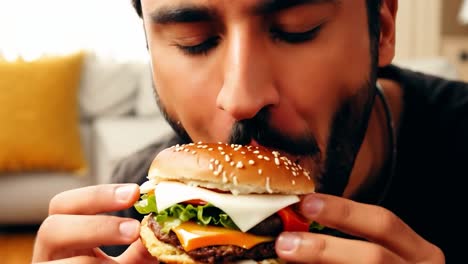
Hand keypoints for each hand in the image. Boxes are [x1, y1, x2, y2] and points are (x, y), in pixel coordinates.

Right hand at [32, 184, 156, 263]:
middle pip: (51, 228)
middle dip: (95, 225)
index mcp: (64, 235)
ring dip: (90, 262)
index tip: (135, 193)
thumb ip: (139, 248)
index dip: (97, 195)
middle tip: (133, 229)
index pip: (65, 205)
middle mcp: (48, 255)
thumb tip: (162, 227)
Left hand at [275, 193, 444, 262]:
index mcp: (419, 252)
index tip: (306, 203)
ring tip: (287, 257)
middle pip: (373, 257)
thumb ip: (351, 244)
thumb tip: (300, 231)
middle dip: (325, 249)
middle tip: (286, 242)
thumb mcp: (388, 253)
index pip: (383, 223)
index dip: (343, 211)